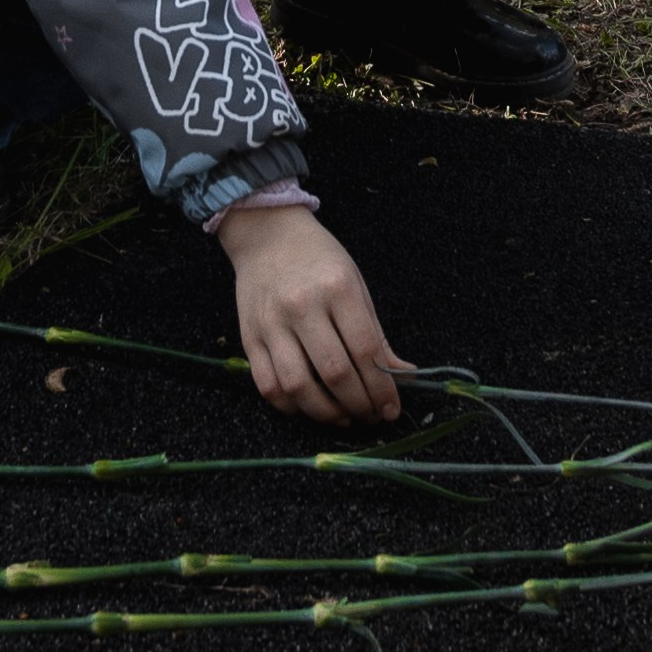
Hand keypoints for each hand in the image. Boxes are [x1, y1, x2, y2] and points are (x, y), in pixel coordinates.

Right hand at [214, 203, 413, 424]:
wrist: (267, 234)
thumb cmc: (319, 259)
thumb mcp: (356, 284)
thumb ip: (376, 334)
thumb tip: (403, 376)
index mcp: (338, 288)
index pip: (365, 350)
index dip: (383, 388)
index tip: (392, 408)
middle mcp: (303, 306)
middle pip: (335, 372)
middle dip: (360, 405)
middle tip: (371, 416)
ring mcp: (271, 323)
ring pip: (298, 386)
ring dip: (326, 413)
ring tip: (344, 417)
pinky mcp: (248, 337)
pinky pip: (268, 385)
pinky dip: (291, 406)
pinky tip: (309, 406)